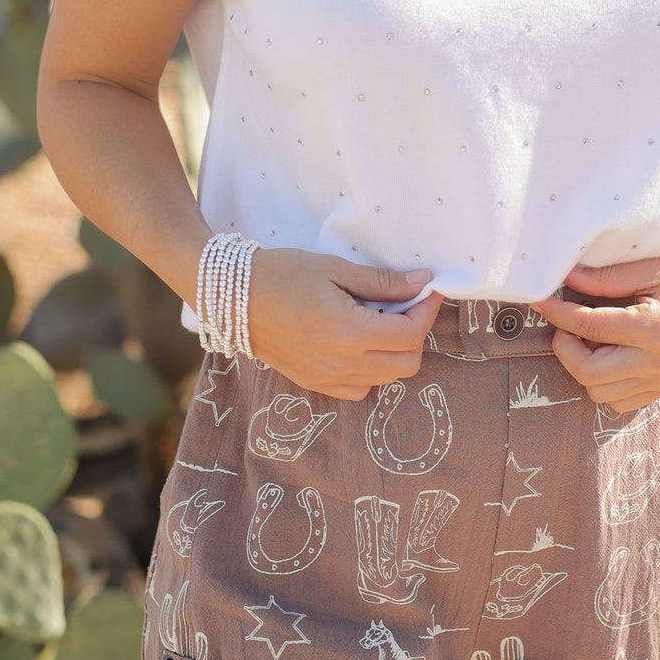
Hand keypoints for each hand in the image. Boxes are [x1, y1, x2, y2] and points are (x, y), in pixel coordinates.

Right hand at [246, 249, 442, 400]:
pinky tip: (360, 344)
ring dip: (395, 353)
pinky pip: (359, 389)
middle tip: (407, 305)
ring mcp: (327, 378)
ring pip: (386, 379)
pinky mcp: (314, 383)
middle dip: (416, 333)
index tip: (427, 290)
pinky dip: (371, 371)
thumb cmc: (282, 275)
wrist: (232, 297)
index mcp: (349, 333)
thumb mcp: (335, 270)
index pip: (410, 334)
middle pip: (406, 363)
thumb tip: (422, 282)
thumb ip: (382, 282)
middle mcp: (342, 364)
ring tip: (382, 321)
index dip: (426, 311)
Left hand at [530, 251, 659, 414]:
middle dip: (565, 347)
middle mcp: (656, 362)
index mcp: (654, 328)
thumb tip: (565, 278)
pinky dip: (604, 382)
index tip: (541, 299)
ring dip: (584, 367)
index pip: (587, 327)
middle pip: (587, 372)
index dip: (556, 313)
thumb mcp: (653, 268)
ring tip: (591, 338)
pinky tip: (610, 354)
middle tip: (567, 323)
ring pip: (599, 393)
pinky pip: (620, 401)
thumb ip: (607, 277)